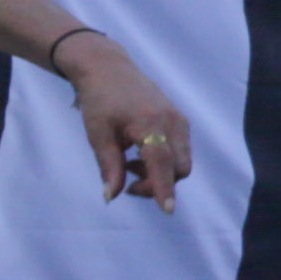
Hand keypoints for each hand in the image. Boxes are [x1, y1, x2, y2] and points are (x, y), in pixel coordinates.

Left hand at [55, 29, 196, 205]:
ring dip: (160, 173)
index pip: (162, 164)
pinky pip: (180, 151)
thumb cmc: (99, 100)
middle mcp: (172, 123)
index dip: (163, 189)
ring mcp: (179, 121)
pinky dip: (163, 161)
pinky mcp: (179, 120)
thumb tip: (111, 197)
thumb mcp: (98, 135)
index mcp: (151, 124)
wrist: (109, 68)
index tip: (167, 210)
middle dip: (158, 184)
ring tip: (129, 164)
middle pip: (178, 168)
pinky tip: (140, 154)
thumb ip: (109, 167)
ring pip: (182, 162)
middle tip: (127, 182)